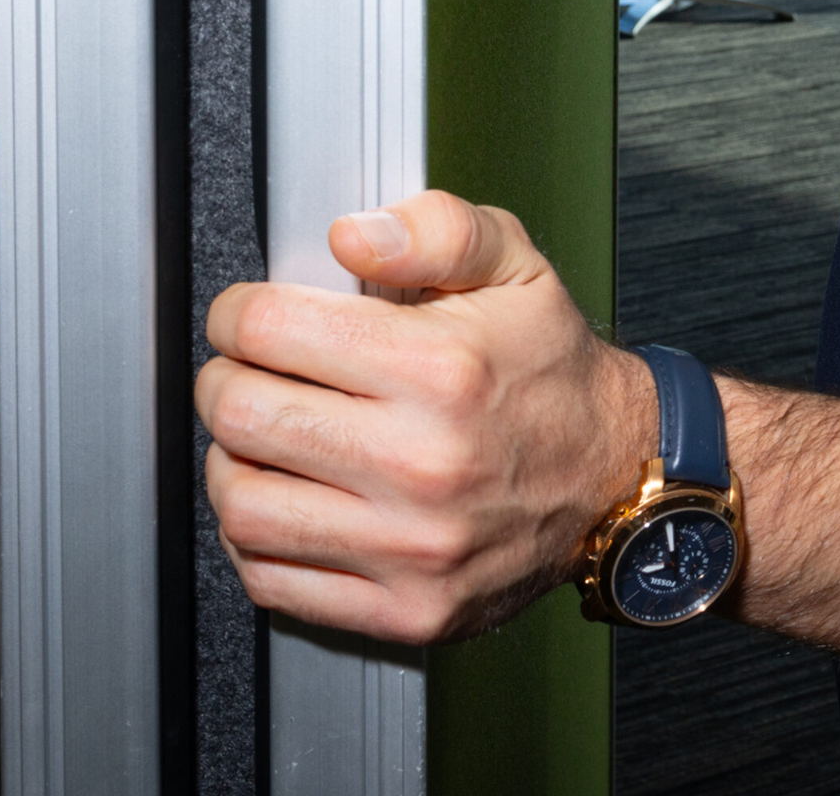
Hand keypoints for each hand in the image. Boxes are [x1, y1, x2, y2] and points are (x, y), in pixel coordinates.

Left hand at [196, 190, 650, 643]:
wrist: (614, 473)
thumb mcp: (514, 263)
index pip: (272, 331)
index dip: (238, 312)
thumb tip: (352, 237)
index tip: (246, 315)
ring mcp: (413, 547)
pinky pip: (275, 582)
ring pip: (244, 505)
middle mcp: (424, 463)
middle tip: (243, 369)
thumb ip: (435, 228)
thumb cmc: (552, 368)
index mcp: (441, 368)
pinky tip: (285, 499)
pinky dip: (256, 539)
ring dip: (230, 461)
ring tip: (260, 435)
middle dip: (224, 380)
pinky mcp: (407, 610)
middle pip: (244, 416)